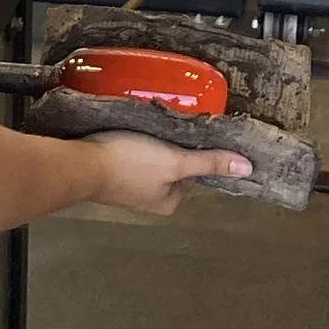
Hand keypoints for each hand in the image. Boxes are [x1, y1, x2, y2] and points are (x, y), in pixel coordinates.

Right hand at [87, 127, 253, 216]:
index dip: (191, 150)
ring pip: (150, 161)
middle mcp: (150, 201)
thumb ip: (209, 162)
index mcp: (169, 203)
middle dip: (169, 146)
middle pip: (172, 166)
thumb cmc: (131, 163)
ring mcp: (127, 189)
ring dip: (149, 145)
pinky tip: (126, 133)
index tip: (183, 131)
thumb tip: (248, 169)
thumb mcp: (175, 161)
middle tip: (163, 125)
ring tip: (144, 126)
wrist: (80, 164)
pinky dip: (130, 146)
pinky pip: (129, 159)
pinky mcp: (110, 176)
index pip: (194, 171)